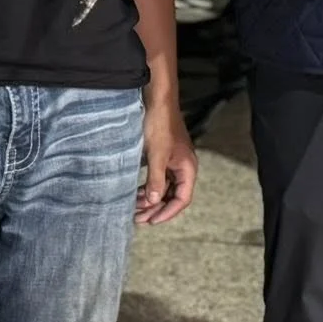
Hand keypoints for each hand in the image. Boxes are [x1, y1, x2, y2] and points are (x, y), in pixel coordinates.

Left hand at [136, 102, 197, 225]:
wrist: (157, 101)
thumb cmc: (160, 125)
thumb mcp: (157, 155)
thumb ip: (156, 180)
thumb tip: (155, 202)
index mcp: (188, 168)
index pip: (182, 199)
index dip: (168, 212)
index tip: (151, 221)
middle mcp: (183, 167)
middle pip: (173, 196)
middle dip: (157, 208)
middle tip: (139, 218)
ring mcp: (173, 162)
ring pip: (165, 188)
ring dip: (151, 199)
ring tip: (134, 208)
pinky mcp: (163, 157)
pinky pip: (158, 179)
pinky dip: (148, 187)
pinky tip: (136, 193)